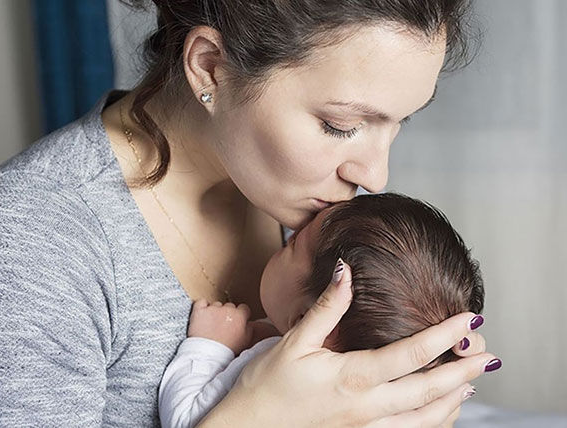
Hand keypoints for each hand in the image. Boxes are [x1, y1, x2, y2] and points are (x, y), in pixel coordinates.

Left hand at [188, 299, 252, 354]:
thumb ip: (250, 329)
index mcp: (240, 316)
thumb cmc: (227, 350)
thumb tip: (251, 323)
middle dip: (227, 314)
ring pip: (216, 305)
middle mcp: (227, 309)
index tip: (236, 321)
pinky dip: (201, 307)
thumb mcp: (246, 341)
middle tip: (222, 326)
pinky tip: (202, 316)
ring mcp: (213, 308)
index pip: (243, 308)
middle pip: (229, 306)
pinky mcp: (199, 310)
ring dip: (214, 312)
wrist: (208, 356)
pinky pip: (201, 302)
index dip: (240, 315)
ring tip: (211, 325)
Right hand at [198, 261, 498, 427]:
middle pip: (428, 392)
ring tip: (471, 383)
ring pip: (424, 419)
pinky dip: (432, 422)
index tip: (469, 320)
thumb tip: (345, 271)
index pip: (410, 354)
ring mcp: (366, 426)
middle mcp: (367, 406)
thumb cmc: (269, 385)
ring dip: (452, 401)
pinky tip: (439, 411)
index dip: (444, 336)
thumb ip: (327, 307)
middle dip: (462, 373)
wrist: (250, 427)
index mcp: (352, 377)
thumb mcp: (296, 340)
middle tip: (487, 356)